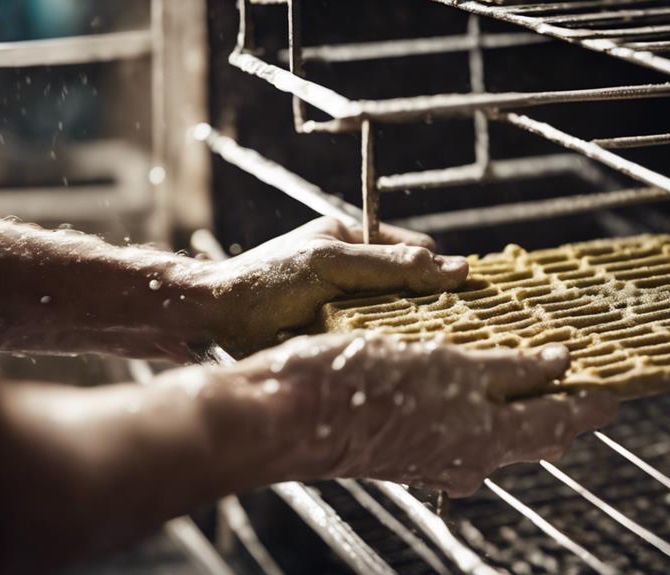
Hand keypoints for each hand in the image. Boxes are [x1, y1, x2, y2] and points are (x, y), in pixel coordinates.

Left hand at [196, 218, 468, 356]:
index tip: (456, 299)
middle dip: (421, 308)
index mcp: (353, 242)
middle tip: (436, 332)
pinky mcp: (334, 340)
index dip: (436, 272)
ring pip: (396, 321)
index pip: (418, 252)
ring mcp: (345, 309)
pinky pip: (374, 344)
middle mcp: (353, 274)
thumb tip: (459, 269)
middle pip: (411, 289)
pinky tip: (383, 363)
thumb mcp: (333, 264)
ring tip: (406, 350)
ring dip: (400, 335)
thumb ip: (393, 265)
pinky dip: (380, 352)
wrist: (210, 320)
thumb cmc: (267, 280)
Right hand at [199, 332, 618, 496]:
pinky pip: (466, 425)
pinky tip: (480, 384)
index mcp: (485, 438)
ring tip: (544, 376)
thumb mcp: (448, 367)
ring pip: (501, 431)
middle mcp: (468, 456)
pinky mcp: (410, 444)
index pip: (559, 421)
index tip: (619, 391)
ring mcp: (438, 453)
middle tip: (590, 382)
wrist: (288, 416)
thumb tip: (559, 365)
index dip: (591, 403)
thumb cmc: (364, 388)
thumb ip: (509, 369)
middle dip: (565, 407)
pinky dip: (486, 404)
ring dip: (526, 403)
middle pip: (534, 433)